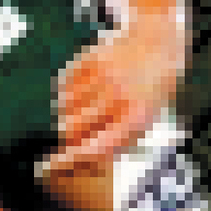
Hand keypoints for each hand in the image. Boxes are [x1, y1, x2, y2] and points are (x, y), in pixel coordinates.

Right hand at [42, 15, 185, 181]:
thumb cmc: (148, 94)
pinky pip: (64, 87)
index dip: (74, 158)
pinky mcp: (88, 59)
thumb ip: (114, 144)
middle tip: (81, 134)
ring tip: (93, 106)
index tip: (52, 165)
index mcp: (138, 116)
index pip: (100, 145)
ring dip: (71, 114)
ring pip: (65, 109)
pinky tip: (90, 87)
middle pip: (74, 128)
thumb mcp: (143, 122)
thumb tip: (76, 160)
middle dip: (72, 136)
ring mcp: (101, 74)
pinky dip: (70, 94)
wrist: (158, 44)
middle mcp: (118, 94)